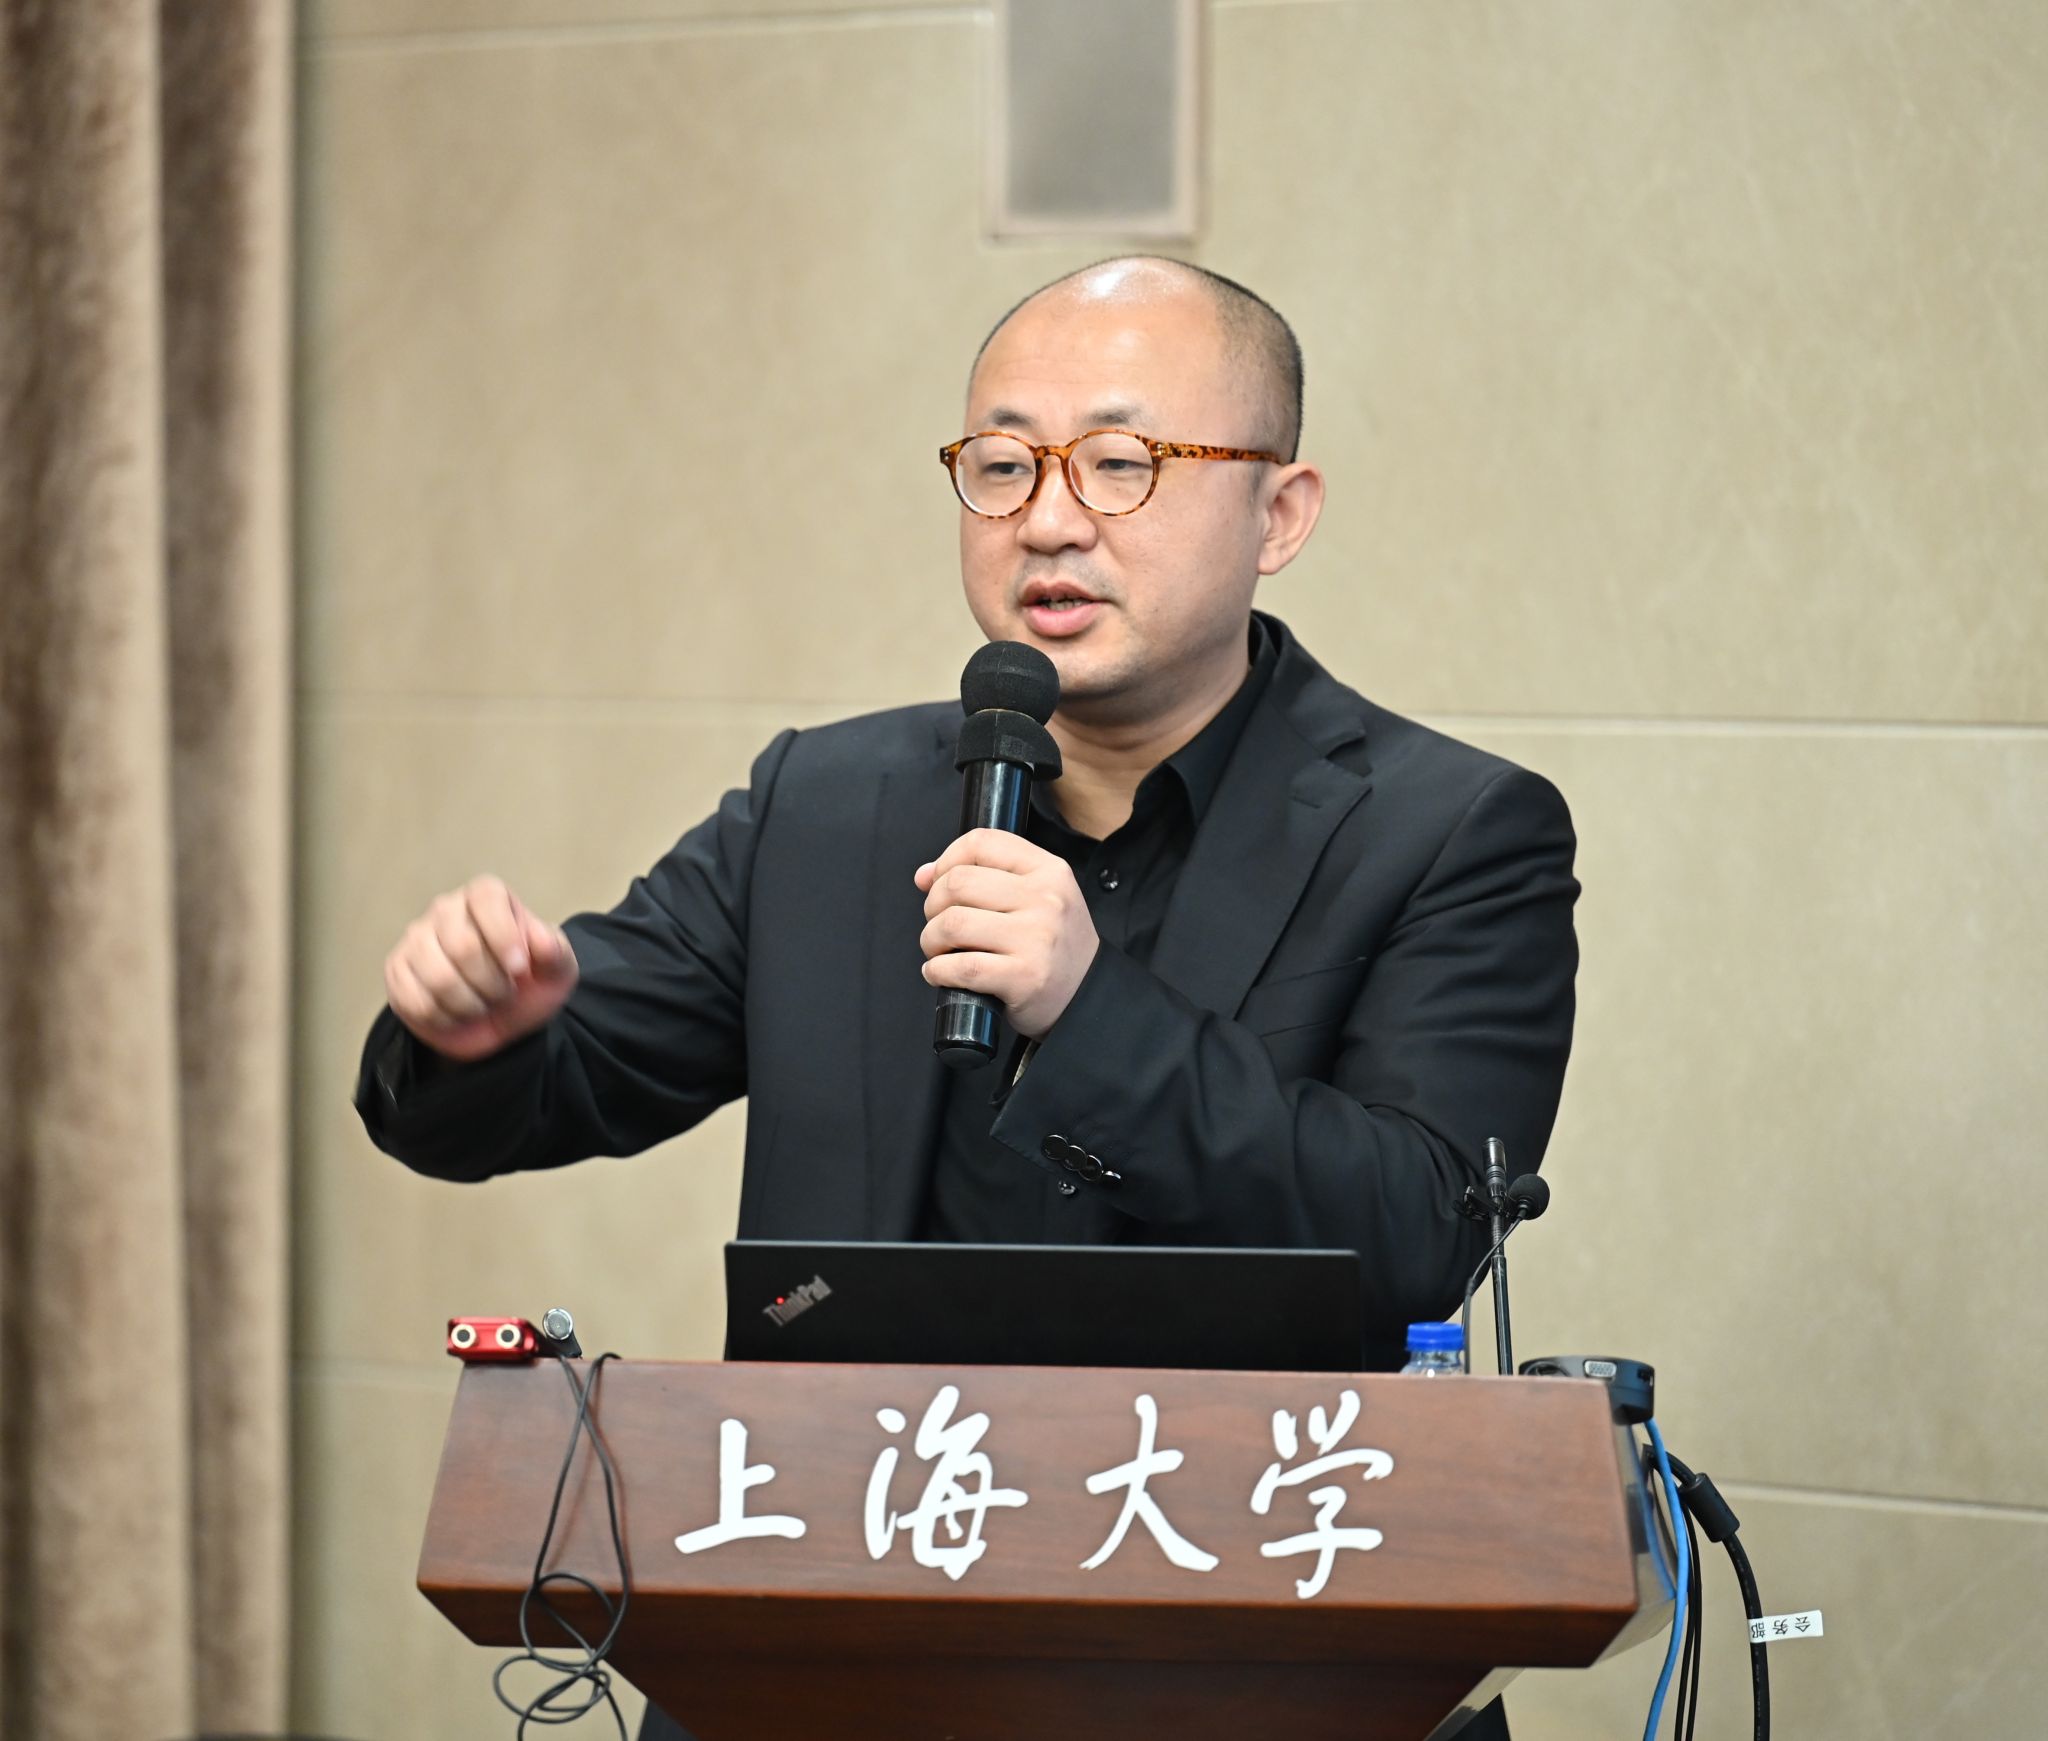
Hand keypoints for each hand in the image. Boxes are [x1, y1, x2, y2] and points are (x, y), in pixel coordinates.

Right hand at [382, 875, 578, 1062]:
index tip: (519, 969)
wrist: (499, 1020)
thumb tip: (541, 940)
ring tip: (482, 1004)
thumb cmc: (528, 985)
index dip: (504, 936)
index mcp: (486, 897)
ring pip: (438, 977)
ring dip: (470, 1004)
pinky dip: (445, 1019)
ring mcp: (416, 939)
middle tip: (505, 993)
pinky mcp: (397, 970)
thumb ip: (555, 952)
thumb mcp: (556, 972)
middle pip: (462, 946)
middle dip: (492, 983)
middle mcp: (446, 909)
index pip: (487, 898)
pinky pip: (417, 1001)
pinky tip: (457, 1014)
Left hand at [914, 829, 1098, 1038]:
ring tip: (939, 950)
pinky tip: (940, 972)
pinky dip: (937, 970)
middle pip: (958, 883)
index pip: (981, 842)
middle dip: (933, 905)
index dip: (946, 860)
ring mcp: (1036, 939)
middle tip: (939, 924)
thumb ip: (984, 877)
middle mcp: (1045, 900)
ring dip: (931, 940)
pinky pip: (960, 967)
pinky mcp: (1024, 977)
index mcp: (1048, 871)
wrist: (1086, 994)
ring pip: (953, 923)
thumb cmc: (1052, 944)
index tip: (938, 882)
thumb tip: (924, 875)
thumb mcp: (1035, 896)